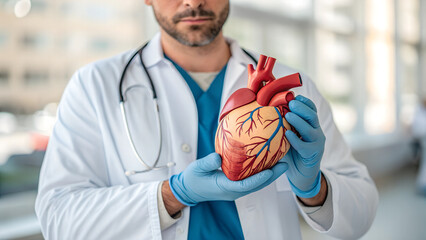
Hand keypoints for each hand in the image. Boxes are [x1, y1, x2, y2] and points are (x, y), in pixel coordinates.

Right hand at [169, 153, 288, 205]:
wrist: (189, 189)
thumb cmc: (193, 179)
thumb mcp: (197, 168)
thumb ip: (208, 163)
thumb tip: (218, 156)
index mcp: (226, 188)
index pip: (247, 185)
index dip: (260, 178)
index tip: (271, 170)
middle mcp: (234, 190)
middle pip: (257, 184)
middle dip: (272, 175)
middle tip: (285, 163)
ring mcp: (236, 189)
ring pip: (257, 183)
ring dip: (270, 173)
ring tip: (281, 161)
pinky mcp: (236, 185)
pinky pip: (252, 180)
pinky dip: (262, 172)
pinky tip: (268, 162)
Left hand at [281, 95, 324, 197]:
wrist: (300, 174)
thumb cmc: (290, 152)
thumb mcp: (284, 134)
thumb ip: (280, 123)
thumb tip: (262, 107)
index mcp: (310, 124)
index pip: (311, 108)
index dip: (304, 101)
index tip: (293, 96)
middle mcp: (316, 131)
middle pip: (312, 115)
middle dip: (302, 108)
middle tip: (290, 103)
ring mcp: (316, 142)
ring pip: (310, 129)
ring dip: (299, 121)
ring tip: (288, 115)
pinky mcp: (313, 154)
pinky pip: (304, 146)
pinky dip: (296, 140)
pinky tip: (287, 134)